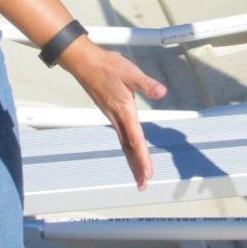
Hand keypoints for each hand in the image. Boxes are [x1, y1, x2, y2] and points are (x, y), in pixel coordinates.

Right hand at [59, 38, 165, 188]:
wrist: (85, 63)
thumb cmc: (107, 66)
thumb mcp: (130, 72)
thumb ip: (146, 84)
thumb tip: (162, 92)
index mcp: (124, 111)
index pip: (135, 139)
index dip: (142, 158)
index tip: (147, 173)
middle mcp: (117, 118)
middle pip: (128, 149)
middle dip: (136, 168)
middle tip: (142, 185)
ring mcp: (113, 117)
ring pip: (124, 145)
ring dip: (132, 161)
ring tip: (139, 175)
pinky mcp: (111, 114)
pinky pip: (121, 137)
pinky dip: (128, 149)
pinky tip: (131, 152)